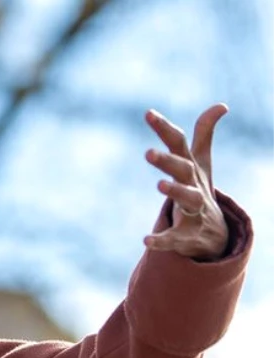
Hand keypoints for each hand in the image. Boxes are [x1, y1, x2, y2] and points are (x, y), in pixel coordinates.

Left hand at [143, 104, 228, 258]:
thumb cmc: (199, 189)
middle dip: (168, 161)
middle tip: (148, 152)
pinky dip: (161, 240)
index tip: (148, 113)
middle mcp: (194, 186)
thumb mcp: (200, 163)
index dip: (164, 129)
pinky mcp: (187, 235)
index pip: (179, 144)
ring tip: (160, 185)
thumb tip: (222, 105)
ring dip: (175, 191)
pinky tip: (146, 240)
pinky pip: (174, 238)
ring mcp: (194, 211)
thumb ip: (203, 134)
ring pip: (188, 200)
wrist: (214, 233)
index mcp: (190, 168)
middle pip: (183, 170)